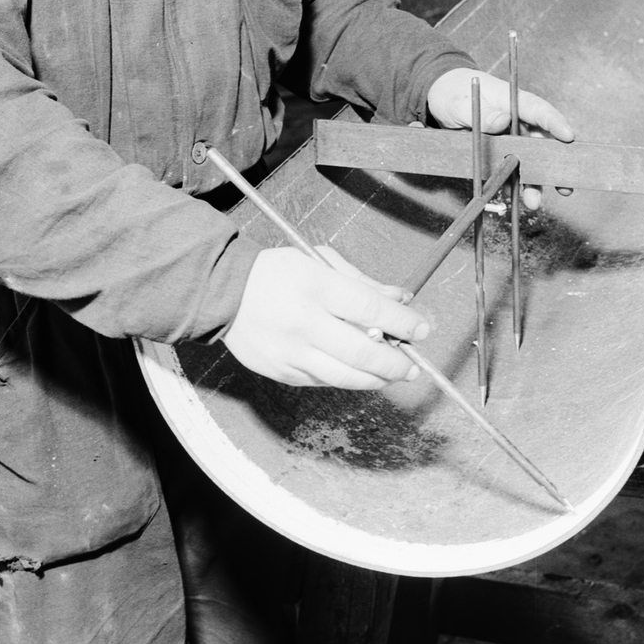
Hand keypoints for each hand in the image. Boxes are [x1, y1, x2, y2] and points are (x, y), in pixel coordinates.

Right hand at [222, 247, 430, 390]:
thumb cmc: (274, 273)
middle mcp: (305, 323)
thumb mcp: (319, 262)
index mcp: (316, 287)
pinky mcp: (283, 372)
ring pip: (347, 376)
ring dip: (377, 378)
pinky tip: (359, 373)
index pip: (371, 310)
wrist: (223, 293)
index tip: (421, 329)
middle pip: (363, 351)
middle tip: (412, 364)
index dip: (402, 323)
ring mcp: (293, 352)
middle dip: (396, 361)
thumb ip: (361, 282)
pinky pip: (325, 381)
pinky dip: (348, 379)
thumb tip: (398, 299)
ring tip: (393, 374)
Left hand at [426, 67, 574, 206]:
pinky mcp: (500, 155)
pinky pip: (509, 172)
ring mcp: (510, 141)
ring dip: (532, 183)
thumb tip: (502, 121)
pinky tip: (512, 198)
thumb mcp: (459, 102)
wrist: (441, 103)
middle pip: (542, 143)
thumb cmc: (455, 94)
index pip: (539, 111)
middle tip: (564, 185)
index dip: (556, 123)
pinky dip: (512, 186)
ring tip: (533, 202)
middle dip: (553, 165)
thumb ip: (480, 112)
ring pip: (528, 163)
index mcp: (513, 103)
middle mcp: (517, 123)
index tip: (568, 136)